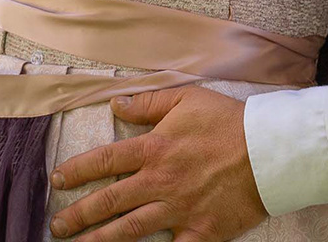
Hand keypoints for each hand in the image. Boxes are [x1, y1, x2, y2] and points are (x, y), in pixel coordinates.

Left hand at [48, 87, 267, 241]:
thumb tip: (116, 103)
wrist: (269, 151)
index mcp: (154, 149)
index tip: (57, 179)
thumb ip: (148, 104)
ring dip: (99, 240)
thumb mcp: (187, 99)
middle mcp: (160, 182)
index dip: (77, 171)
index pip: (105, 161)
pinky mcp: (200, 232)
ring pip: (130, 230)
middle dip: (78, 215)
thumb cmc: (229, 122)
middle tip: (58, 225)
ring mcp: (178, 210)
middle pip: (109, 201)